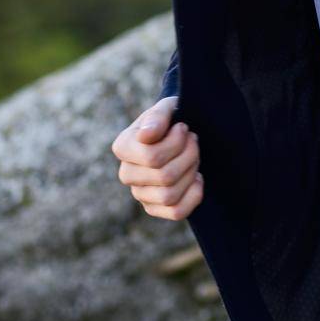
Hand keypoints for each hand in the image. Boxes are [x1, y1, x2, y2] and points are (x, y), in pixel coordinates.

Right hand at [110, 95, 203, 220]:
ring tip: (193, 157)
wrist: (177, 133)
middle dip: (188, 156)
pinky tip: (196, 178)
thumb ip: (157, 116)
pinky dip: (193, 195)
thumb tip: (146, 136)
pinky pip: (176, 212)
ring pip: (170, 196)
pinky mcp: (154, 208)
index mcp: (123, 147)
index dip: (176, 142)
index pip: (152, 156)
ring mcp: (139, 193)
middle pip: (165, 177)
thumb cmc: (171, 120)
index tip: (183, 128)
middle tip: (193, 141)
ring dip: (191, 173)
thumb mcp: (167, 108)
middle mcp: (126, 173)